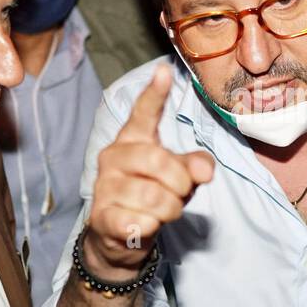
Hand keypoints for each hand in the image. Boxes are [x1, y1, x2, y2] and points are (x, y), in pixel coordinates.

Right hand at [84, 63, 214, 276]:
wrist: (121, 236)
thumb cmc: (154, 193)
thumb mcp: (180, 175)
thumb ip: (195, 165)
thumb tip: (204, 171)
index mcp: (133, 139)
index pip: (143, 112)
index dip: (155, 93)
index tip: (164, 71)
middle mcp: (113, 157)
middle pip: (158, 160)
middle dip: (181, 182)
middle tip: (182, 192)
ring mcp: (104, 186)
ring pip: (153, 196)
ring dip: (170, 208)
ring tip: (166, 210)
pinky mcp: (102, 217)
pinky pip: (140, 222)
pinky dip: (153, 227)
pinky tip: (146, 224)